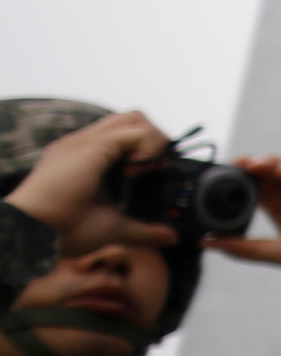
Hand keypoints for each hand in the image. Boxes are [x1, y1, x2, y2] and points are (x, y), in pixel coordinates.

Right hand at [7, 109, 176, 252]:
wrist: (33, 231)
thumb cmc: (62, 231)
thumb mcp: (112, 228)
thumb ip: (143, 229)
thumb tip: (171, 236)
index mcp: (85, 158)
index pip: (123, 135)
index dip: (146, 148)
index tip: (152, 174)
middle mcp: (84, 144)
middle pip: (131, 120)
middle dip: (153, 140)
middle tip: (154, 169)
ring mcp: (86, 142)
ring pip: (136, 119)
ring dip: (152, 141)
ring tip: (146, 170)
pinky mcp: (91, 146)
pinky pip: (135, 132)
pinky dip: (148, 148)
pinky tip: (138, 172)